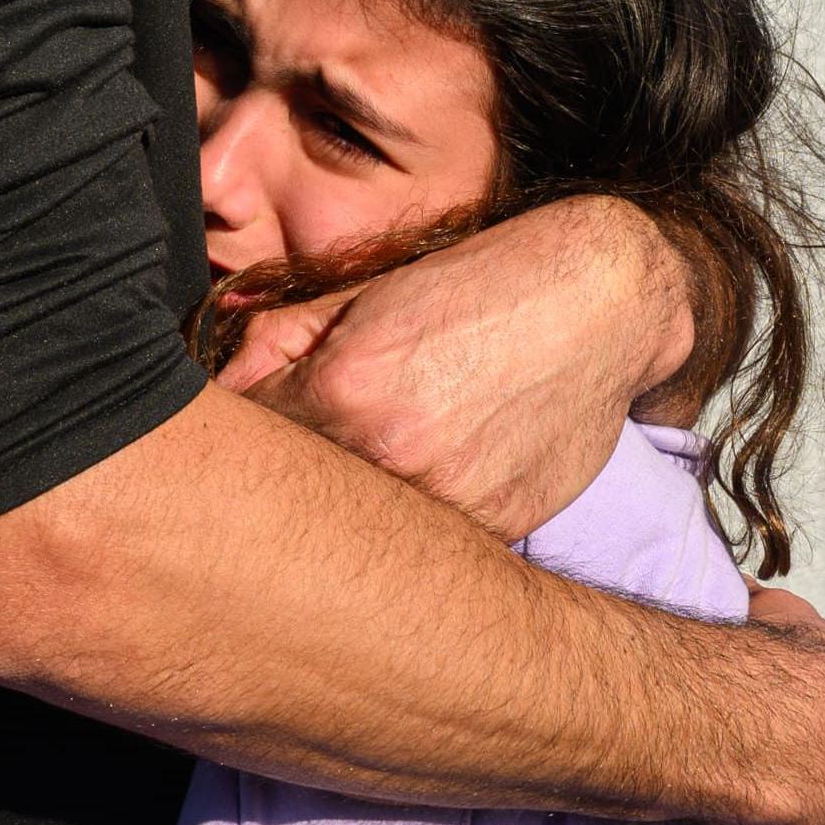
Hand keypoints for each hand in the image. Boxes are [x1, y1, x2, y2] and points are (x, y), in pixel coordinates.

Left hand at [219, 197, 688, 541]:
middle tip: (309, 461)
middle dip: (292, 483)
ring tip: (391, 456)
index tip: (256, 434)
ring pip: (364, 526)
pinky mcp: (498, 526)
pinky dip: (423, 520)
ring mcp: (449, 499)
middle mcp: (391, 454)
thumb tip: (220, 386)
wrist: (604, 299)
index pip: (248, 441)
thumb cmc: (481, 285)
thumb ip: (282, 340)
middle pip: (300, 495)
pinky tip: (444, 472)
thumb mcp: (368, 294)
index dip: (247, 436)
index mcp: (345, 389)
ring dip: (358, 509)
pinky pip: (433, 539)